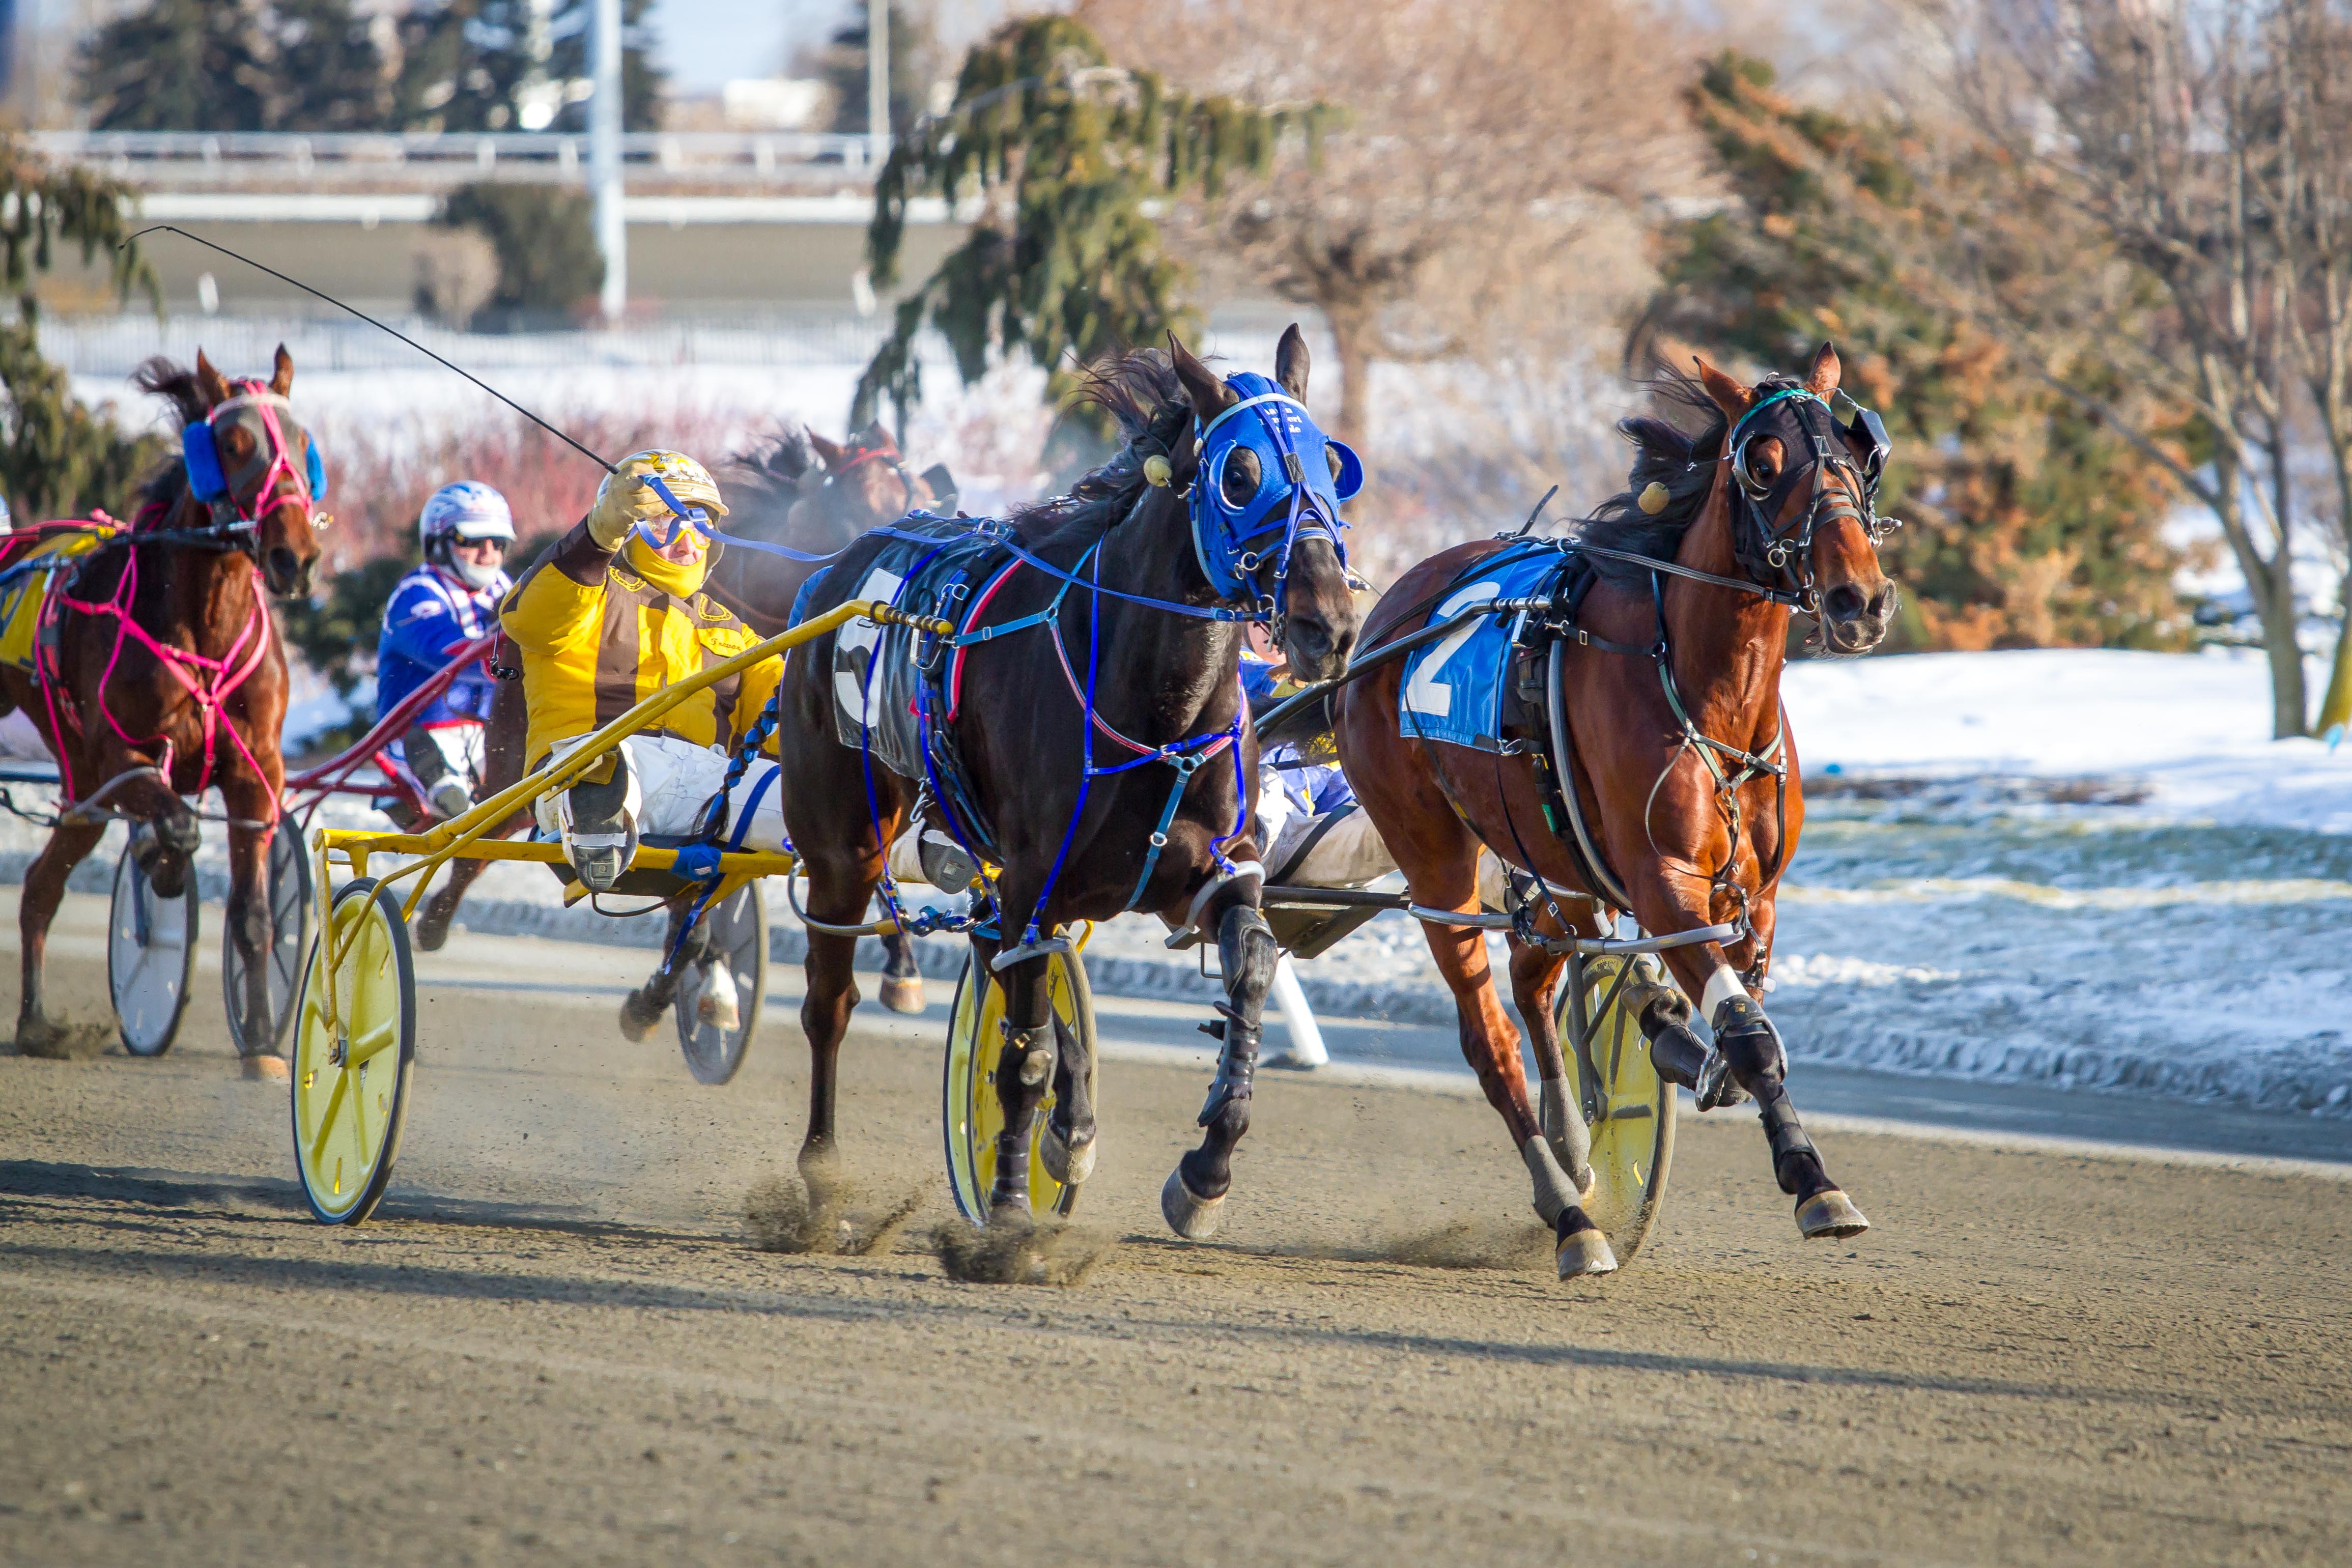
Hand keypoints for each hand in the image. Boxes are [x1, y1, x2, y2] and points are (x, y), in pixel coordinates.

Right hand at [585, 450, 727, 549]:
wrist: (606, 520)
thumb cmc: (622, 500)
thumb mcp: (625, 486)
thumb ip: (640, 479)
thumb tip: (660, 477)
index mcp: (619, 478)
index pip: (634, 468)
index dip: (648, 470)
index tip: (656, 475)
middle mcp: (618, 488)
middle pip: (643, 483)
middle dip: (656, 487)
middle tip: (664, 490)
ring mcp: (621, 502)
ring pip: (645, 497)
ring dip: (659, 498)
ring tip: (666, 499)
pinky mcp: (627, 515)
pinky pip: (646, 510)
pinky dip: (657, 508)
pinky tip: (665, 506)